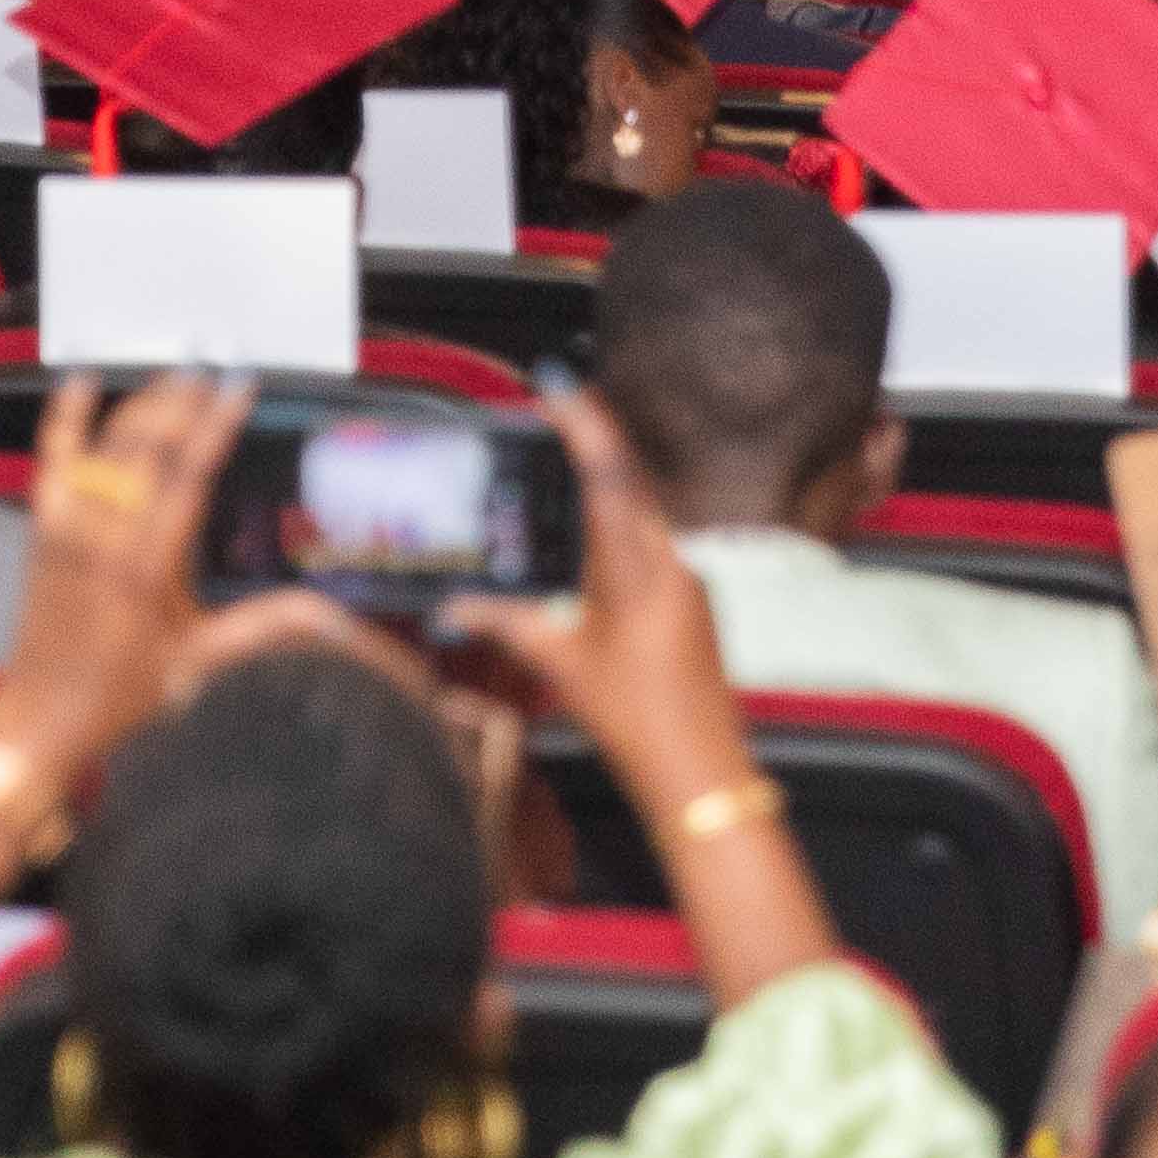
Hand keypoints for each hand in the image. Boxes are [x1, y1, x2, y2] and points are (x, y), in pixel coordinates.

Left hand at [0, 371, 252, 787]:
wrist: (40, 718)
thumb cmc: (118, 695)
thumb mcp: (198, 663)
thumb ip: (261, 627)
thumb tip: (329, 616)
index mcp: (146, 567)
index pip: (188, 476)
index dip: (216, 425)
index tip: (240, 386)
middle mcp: (102, 537)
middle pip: (145, 447)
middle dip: (180, 400)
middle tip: (211, 364)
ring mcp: (66, 528)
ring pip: (104, 445)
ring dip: (140, 403)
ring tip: (173, 371)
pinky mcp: (42, 529)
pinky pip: (51, 461)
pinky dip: (63, 419)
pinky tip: (79, 381)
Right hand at [463, 381, 757, 803]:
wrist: (703, 770)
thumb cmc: (637, 722)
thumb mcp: (560, 665)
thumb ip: (506, 623)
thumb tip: (454, 606)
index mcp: (638, 569)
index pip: (610, 474)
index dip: (583, 423)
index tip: (558, 386)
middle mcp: (672, 563)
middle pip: (631, 483)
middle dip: (591, 444)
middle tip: (553, 414)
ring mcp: (691, 581)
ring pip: (646, 516)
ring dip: (607, 489)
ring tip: (565, 469)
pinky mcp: (698, 603)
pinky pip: (657, 549)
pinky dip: (623, 534)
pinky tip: (595, 548)